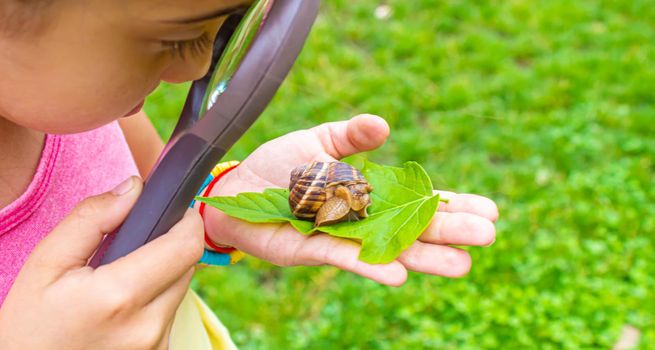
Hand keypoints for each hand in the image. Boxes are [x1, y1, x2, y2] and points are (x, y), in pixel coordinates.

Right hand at [0, 177, 203, 349]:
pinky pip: (169, 315)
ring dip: (161, 275)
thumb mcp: (45, 264)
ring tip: (119, 281)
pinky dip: (154, 302)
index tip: (173, 209)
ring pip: (180, 290)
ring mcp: (155, 346)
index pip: (186, 246)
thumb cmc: (28, 326)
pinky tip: (121, 308)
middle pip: (187, 266)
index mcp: (119, 296)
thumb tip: (134, 188)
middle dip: (169, 245)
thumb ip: (92, 219)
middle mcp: (147, 326)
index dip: (186, 220)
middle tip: (133, 244)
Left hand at [205, 115, 497, 285]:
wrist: (239, 187)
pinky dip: (373, 267)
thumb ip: (351, 137)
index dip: (450, 205)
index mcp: (371, 192)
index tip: (490, 209)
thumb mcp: (319, 141)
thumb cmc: (280, 165)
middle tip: (487, 235)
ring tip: (460, 265)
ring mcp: (343, 237)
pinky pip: (349, 259)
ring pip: (390, 250)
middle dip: (449, 231)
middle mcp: (364, 219)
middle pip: (414, 228)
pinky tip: (400, 275)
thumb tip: (384, 126)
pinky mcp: (316, 250)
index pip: (419, 201)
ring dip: (424, 257)